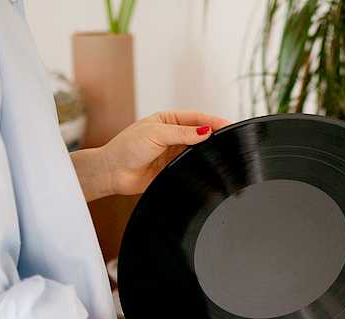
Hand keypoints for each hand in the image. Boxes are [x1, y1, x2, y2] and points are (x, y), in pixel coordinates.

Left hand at [101, 111, 231, 195]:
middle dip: (215, 135)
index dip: (213, 121)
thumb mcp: (155, 134)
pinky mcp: (173, 169)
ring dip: (208, 151)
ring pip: (198, 151)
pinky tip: (208, 166)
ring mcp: (174, 153)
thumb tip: (204, 131)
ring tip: (223, 152)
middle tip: (231, 139)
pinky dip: (200, 166)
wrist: (113, 172)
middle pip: (200, 134)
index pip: (196, 118)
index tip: (228, 124)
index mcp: (168, 120)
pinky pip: (191, 167)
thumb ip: (181, 133)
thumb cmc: (126, 148)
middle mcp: (173, 136)